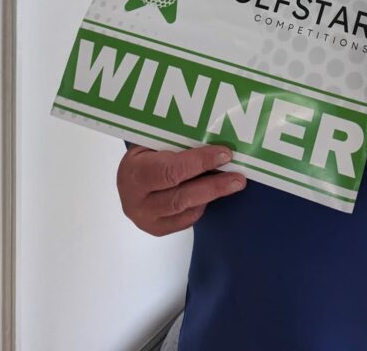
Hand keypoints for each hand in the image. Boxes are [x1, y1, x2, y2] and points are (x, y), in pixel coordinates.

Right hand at [117, 144, 246, 235]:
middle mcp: (136, 201)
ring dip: (212, 195)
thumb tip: (215, 138)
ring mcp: (145, 219)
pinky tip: (212, 193)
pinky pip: (185, 220)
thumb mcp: (154, 142)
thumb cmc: (146, 152)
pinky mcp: (157, 229)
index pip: (170, 170)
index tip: (225, 154)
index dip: (199, 162)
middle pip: (180, 196)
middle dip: (212, 186)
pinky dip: (202, 206)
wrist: (129, 175)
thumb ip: (178, 143)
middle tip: (238, 178)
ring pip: (185, 209)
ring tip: (234, 184)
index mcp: (133, 173)